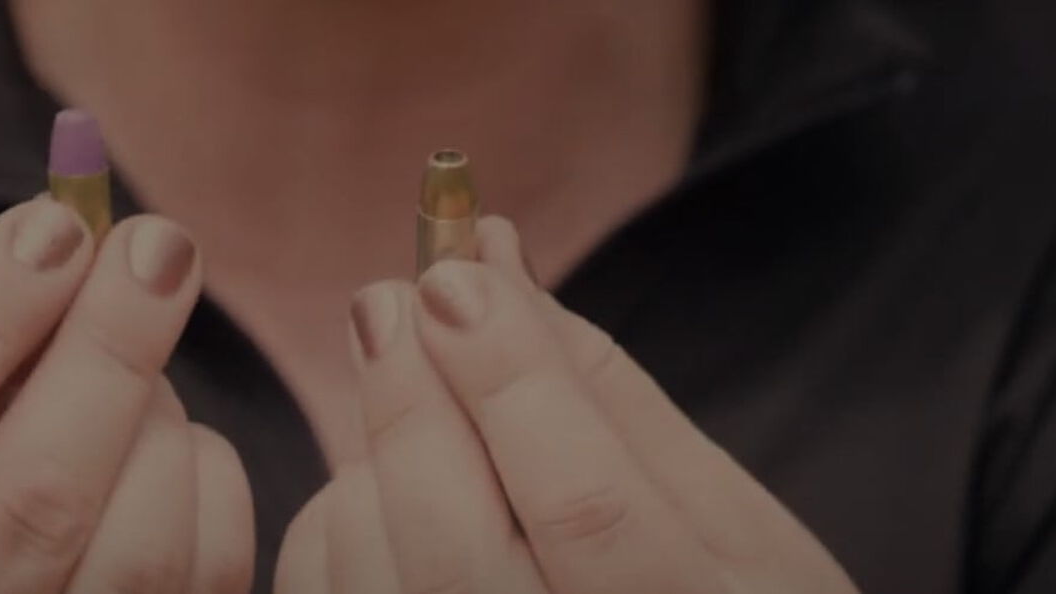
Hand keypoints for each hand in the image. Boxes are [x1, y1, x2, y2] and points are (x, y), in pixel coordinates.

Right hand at [0, 198, 253, 593]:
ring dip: (157, 423)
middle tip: (157, 244)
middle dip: (108, 352)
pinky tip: (177, 447)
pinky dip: (207, 489)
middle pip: (35, 499)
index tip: (49, 223)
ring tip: (142, 363)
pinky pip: (204, 578)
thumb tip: (57, 246)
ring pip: (136, 548)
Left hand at [276, 217, 855, 593]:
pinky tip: (388, 484)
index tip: (453, 278)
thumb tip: (490, 256)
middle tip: (385, 298)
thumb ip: (609, 390)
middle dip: (411, 409)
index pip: (587, 508)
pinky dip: (339, 519)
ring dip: (377, 459)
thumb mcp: (727, 513)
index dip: (513, 385)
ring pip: (379, 572)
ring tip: (418, 400)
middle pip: (458, 554)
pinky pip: (328, 587)